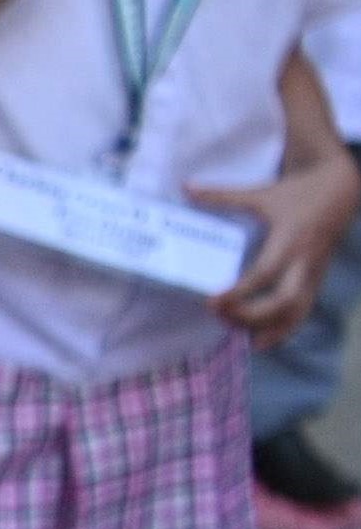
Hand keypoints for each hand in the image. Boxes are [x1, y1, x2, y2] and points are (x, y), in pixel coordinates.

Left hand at [196, 137, 360, 344]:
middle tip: (220, 317)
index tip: (212, 302)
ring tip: (238, 336)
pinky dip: (284, 329)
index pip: (264, 274)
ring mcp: (313, 273)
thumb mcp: (260, 193)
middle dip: (252, 315)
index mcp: (289, 240)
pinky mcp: (317, 280)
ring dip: (268, 329)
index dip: (239, 292)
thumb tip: (186, 188)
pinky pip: (303, 311)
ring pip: (298, 312)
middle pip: (283, 302)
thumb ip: (222, 195)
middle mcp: (304, 262)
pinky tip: (260, 341)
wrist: (341, 190)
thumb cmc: (298, 192)